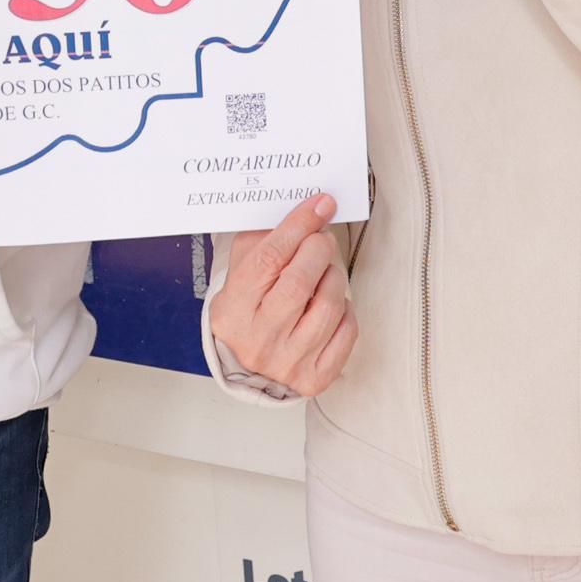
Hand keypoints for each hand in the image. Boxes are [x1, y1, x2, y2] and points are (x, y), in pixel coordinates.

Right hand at [210, 194, 355, 397]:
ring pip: (328, 306)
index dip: (298, 226)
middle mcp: (259, 340)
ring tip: (324, 273)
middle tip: (322, 239)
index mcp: (233, 310)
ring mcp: (288, 362)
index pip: (268, 259)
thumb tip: (302, 212)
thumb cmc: (247, 311)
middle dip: (318, 250)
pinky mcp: (315, 377)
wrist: (247, 366)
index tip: (320, 204)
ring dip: (333, 278)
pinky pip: (347, 331)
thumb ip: (263, 241)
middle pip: (299, 283)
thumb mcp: (239, 274)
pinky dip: (345, 309)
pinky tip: (331, 303)